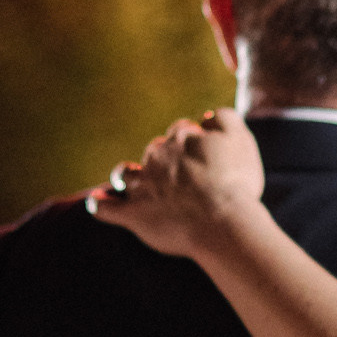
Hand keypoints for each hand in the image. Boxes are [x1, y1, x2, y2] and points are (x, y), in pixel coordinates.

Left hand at [87, 109, 268, 258]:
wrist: (221, 220)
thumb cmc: (235, 182)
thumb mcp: (240, 139)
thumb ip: (224, 119)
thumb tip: (207, 115)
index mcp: (182, 138)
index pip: (182, 131)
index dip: (194, 141)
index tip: (206, 155)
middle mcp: (158, 157)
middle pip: (155, 150)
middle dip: (164, 158)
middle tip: (181, 176)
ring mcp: (143, 187)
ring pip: (126, 173)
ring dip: (127, 174)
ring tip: (129, 179)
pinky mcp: (134, 215)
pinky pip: (108, 210)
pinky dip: (100, 205)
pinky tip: (95, 202)